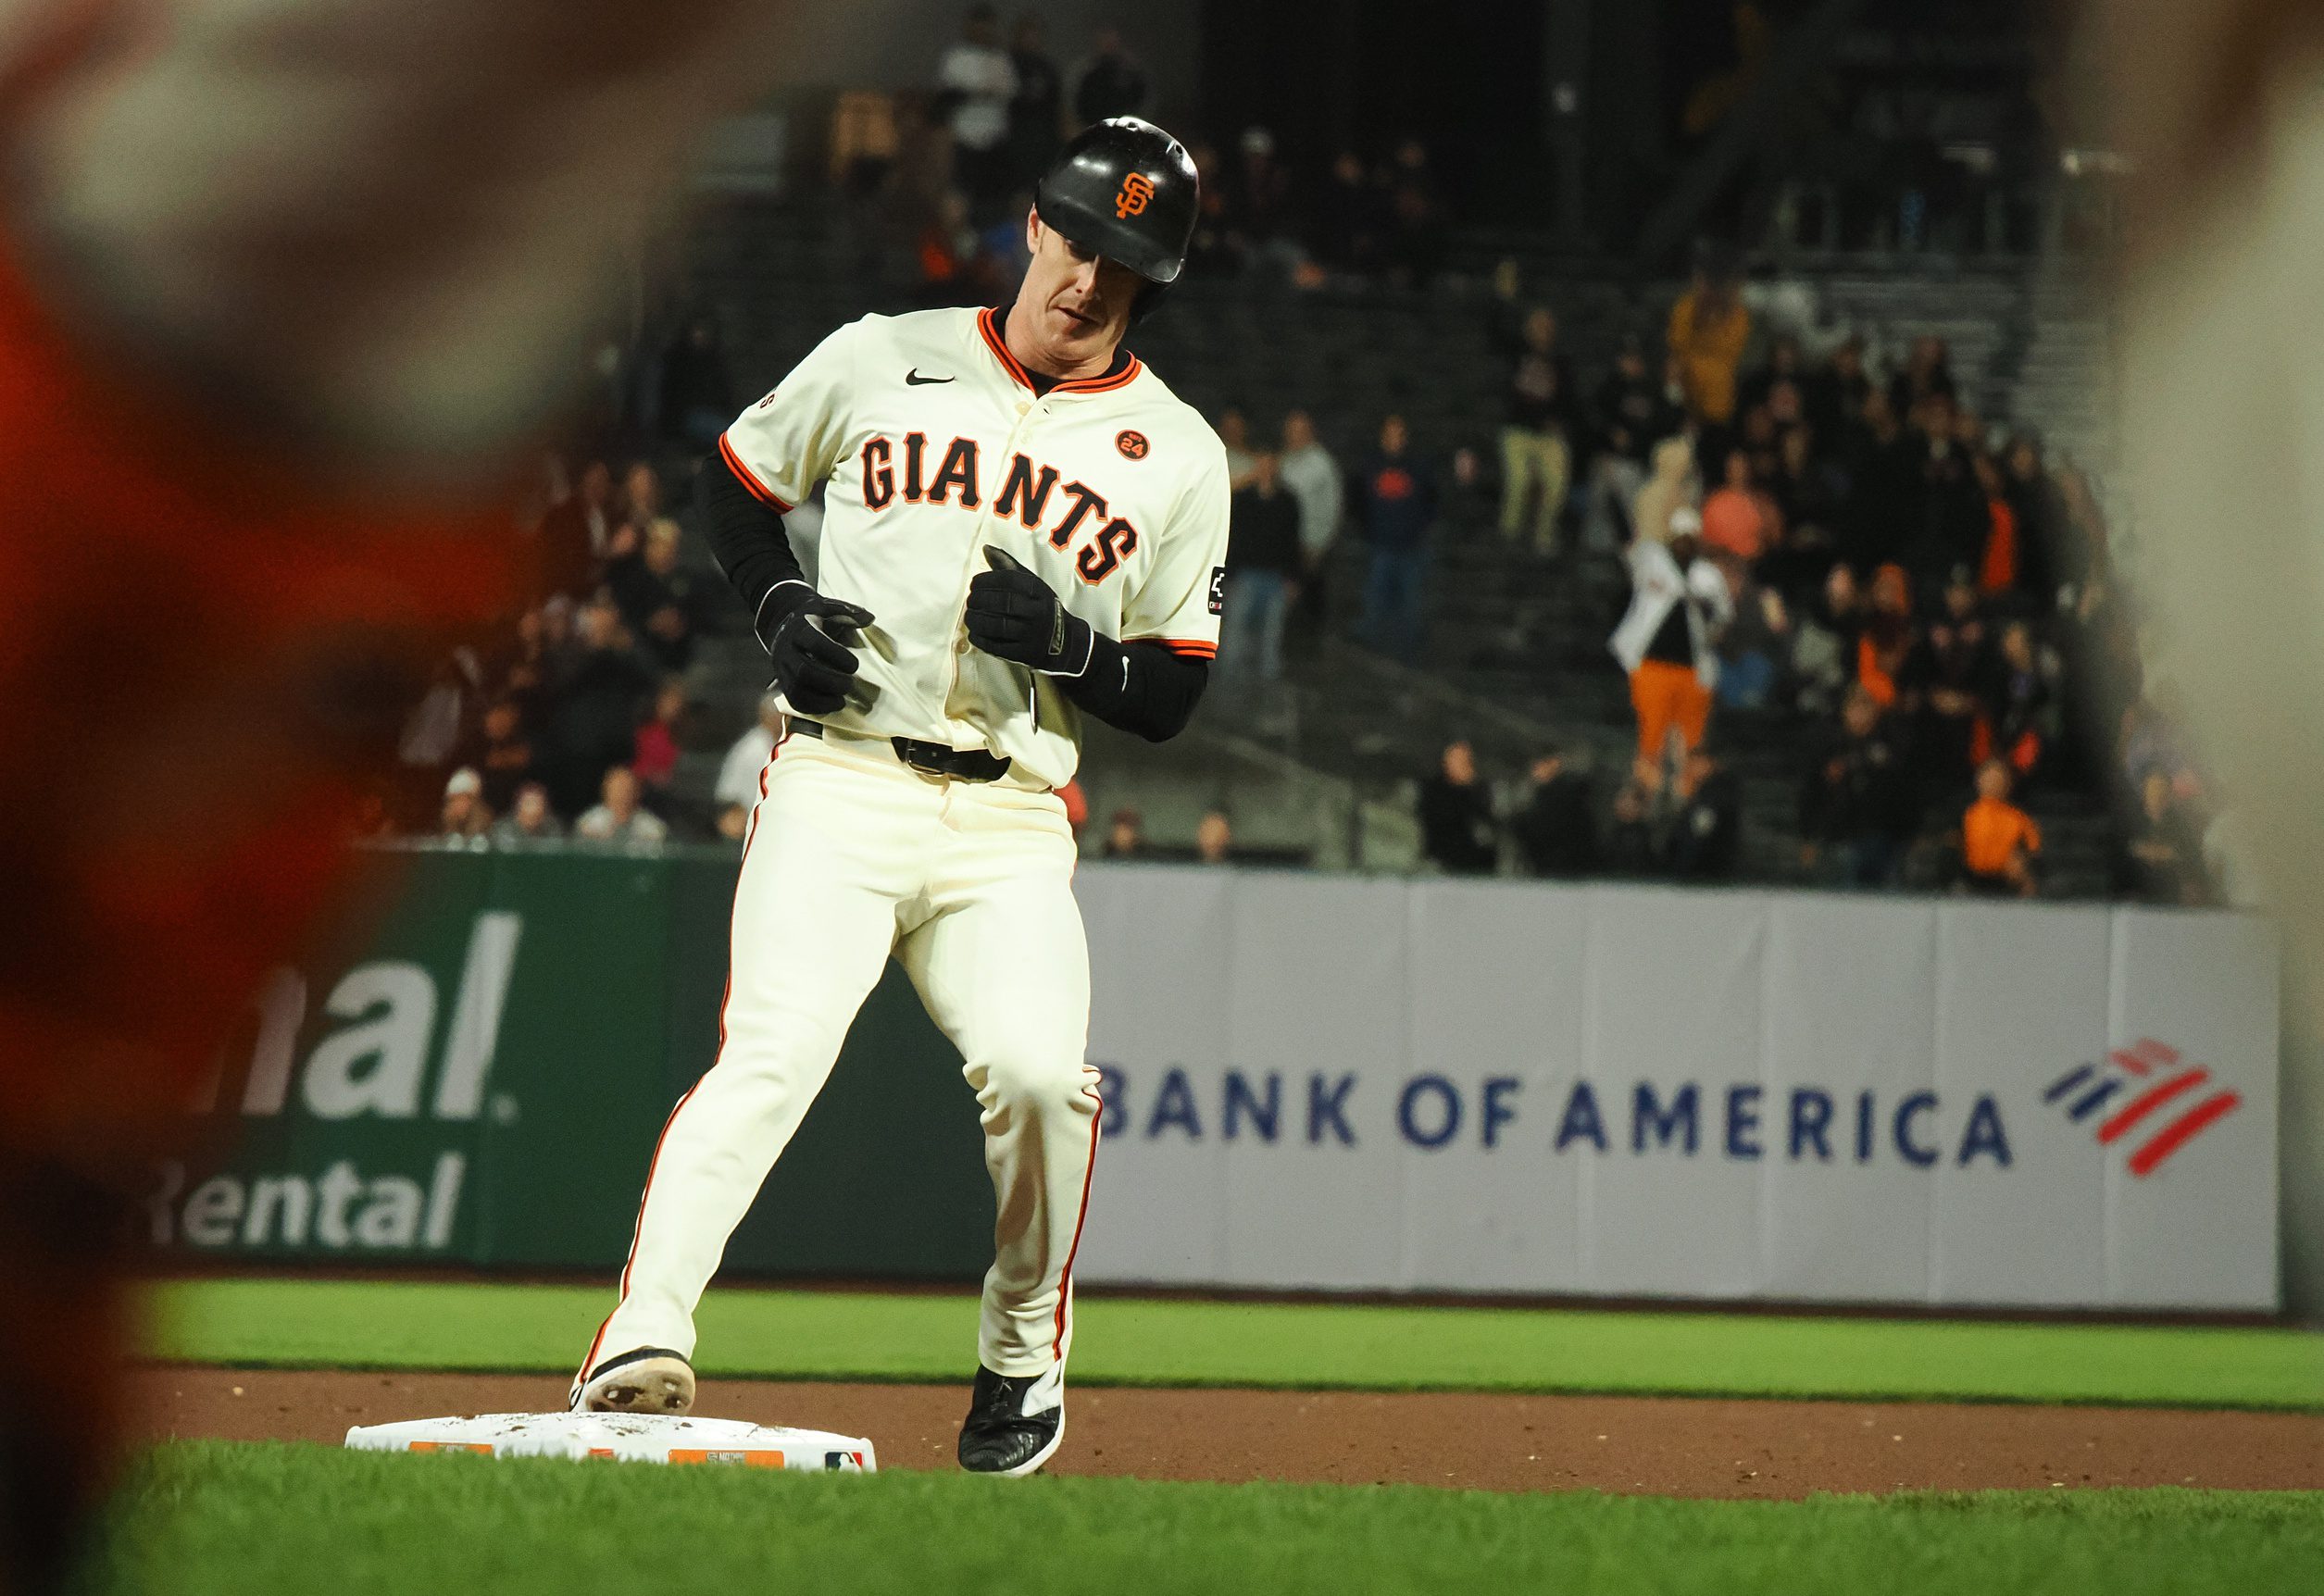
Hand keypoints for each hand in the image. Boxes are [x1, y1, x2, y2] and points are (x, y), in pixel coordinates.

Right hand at [758, 586, 874, 715]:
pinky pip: (794, 701)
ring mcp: (783, 668)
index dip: (836, 656)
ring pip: (796, 690)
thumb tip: (870, 618)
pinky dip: (813, 708)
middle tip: (850, 684)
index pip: (815, 643)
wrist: (783, 624)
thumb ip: (848, 611)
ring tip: (842, 700)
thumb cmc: (812, 618)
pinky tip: (831, 705)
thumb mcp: (827, 608)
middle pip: (803, 671)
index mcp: (800, 630)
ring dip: (822, 700)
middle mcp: (787, 650)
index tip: (854, 664)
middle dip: (830, 682)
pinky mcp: (783, 683)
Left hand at [965, 547, 1091, 673]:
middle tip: (970, 601)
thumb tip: (986, 549)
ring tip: (969, 617)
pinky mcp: (1025, 654)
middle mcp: (1038, 612)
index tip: (974, 583)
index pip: (1010, 580)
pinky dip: (981, 640)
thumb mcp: (1032, 584)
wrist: (1065, 643)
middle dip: (980, 600)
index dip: (987, 580)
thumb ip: (1009, 566)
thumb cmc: (1041, 608)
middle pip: (1003, 603)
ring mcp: (1032, 635)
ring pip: (998, 626)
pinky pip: (998, 647)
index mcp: (1039, 591)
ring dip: (977, 621)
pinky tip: (974, 634)